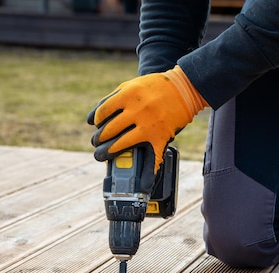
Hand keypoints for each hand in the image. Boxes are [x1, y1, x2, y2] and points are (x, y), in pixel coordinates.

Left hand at [88, 66, 206, 173]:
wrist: (184, 89)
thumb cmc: (155, 87)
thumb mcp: (132, 85)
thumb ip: (114, 99)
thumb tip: (94, 119)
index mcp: (128, 95)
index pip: (103, 112)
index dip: (96, 120)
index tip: (95, 124)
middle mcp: (137, 110)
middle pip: (110, 129)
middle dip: (99, 139)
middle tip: (97, 142)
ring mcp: (149, 125)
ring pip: (122, 144)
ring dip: (109, 152)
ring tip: (103, 154)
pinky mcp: (160, 137)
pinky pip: (152, 157)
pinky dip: (147, 173)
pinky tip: (141, 181)